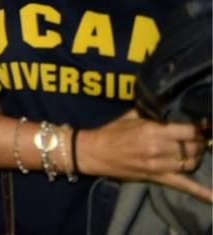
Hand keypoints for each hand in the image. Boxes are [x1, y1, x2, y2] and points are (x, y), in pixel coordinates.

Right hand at [82, 110, 210, 202]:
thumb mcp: (131, 115)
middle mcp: (159, 148)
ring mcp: (159, 165)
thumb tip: (169, 105)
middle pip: (193, 147)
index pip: (189, 131)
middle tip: (198, 139)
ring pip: (191, 163)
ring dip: (196, 157)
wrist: (94, 152)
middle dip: (199, 143)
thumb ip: (152, 111)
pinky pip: (183, 186)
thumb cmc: (111, 131)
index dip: (200, 129)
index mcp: (153, 130)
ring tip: (193, 152)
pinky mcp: (157, 177)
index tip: (204, 126)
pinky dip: (201, 192)